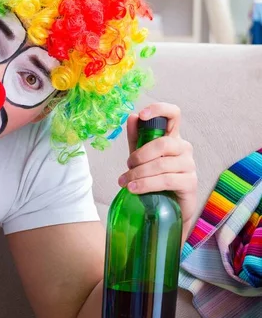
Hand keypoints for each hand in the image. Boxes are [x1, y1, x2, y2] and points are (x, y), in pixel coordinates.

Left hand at [118, 103, 197, 232]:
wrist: (166, 207)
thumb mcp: (141, 157)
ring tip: (125, 183)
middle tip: (127, 167)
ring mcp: (189, 165)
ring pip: (161, 164)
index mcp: (172, 137)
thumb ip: (137, 138)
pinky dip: (146, 184)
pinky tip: (134, 189)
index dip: (159, 110)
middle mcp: (184, 148)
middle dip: (139, 156)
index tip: (142, 116)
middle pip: (162, 143)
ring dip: (138, 174)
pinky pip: (166, 180)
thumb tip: (133, 116)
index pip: (174, 114)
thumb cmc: (154, 178)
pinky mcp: (190, 183)